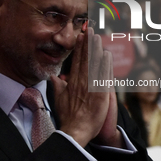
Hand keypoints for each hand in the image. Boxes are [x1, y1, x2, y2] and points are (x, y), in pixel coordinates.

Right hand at [51, 28, 110, 146]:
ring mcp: (91, 87)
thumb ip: (57, 86)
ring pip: (94, 65)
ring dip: (96, 50)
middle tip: (90, 30)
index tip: (81, 37)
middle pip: (85, 59)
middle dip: (88, 44)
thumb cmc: (68, 116)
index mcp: (72, 82)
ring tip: (98, 37)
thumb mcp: (59, 99)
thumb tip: (53, 76)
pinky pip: (103, 77)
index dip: (79, 48)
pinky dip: (105, 66)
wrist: (76, 130)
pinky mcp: (100, 94)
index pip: (76, 61)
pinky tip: (107, 56)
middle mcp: (81, 81)